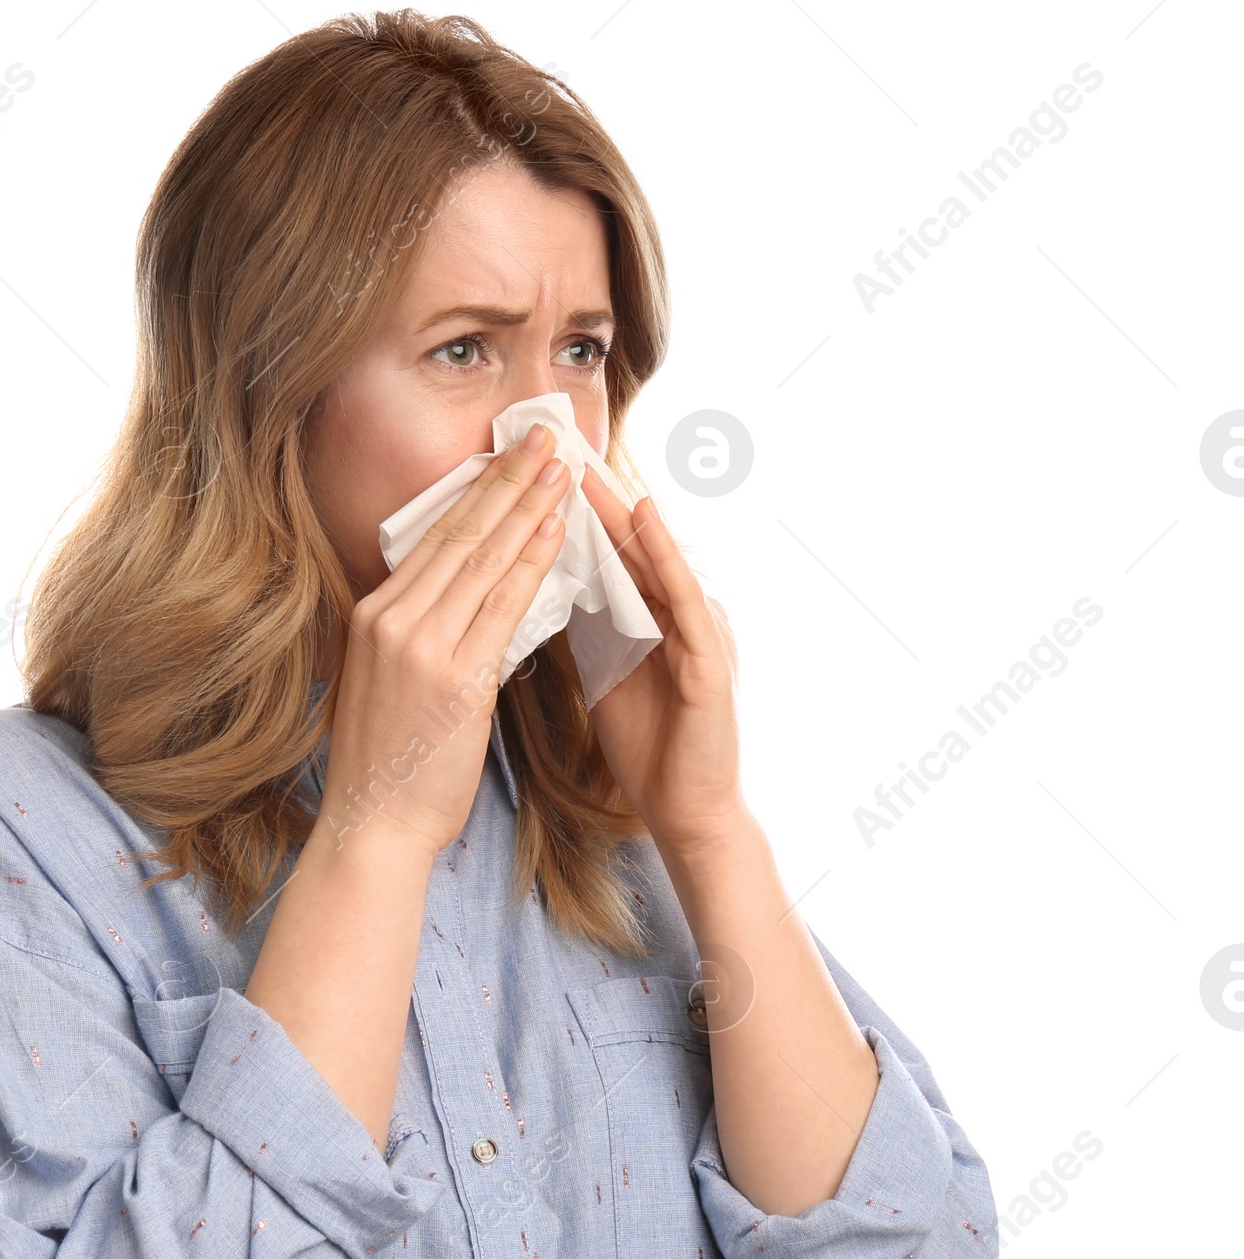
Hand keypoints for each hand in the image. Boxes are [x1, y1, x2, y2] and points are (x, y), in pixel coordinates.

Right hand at [320, 424, 568, 859]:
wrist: (372, 824)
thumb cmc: (384, 762)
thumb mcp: (381, 682)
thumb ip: (410, 636)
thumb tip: (445, 600)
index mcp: (371, 617)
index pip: (432, 540)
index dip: (475, 493)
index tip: (505, 457)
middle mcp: (390, 620)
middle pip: (459, 535)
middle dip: (505, 480)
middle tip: (543, 437)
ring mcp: (420, 647)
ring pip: (484, 561)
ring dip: (527, 508)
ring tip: (560, 468)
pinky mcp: (454, 679)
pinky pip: (502, 607)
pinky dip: (532, 563)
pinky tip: (556, 531)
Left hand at [578, 469, 746, 857]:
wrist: (685, 811)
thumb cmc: (648, 746)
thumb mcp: (606, 672)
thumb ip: (589, 627)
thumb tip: (547, 586)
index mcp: (658, 619)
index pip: (618, 553)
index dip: (584, 513)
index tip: (546, 472)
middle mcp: (685, 614)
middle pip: (639, 544)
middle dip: (603, 497)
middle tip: (565, 447)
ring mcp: (703, 632)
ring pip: (664, 558)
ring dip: (630, 511)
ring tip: (598, 467)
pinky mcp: (712, 660)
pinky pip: (687, 597)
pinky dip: (668, 557)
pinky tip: (646, 523)